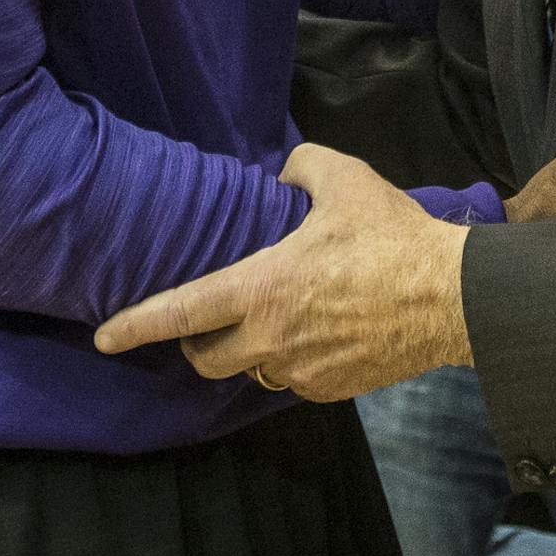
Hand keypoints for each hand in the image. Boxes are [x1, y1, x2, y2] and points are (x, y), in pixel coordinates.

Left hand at [94, 145, 470, 401]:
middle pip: (205, 358)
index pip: (182, 312)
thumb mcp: (345, 178)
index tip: (104, 337)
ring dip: (247, 350)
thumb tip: (282, 174)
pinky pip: (291, 380)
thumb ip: (300, 167)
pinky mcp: (330, 389)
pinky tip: (316, 332)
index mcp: (264, 288)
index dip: (136, 325)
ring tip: (271, 318)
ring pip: (250, 371)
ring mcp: (300, 371)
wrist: (451, 296)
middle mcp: (272, 339)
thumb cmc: (393, 235)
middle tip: (205, 320)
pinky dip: (290, 360)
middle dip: (195, 343)